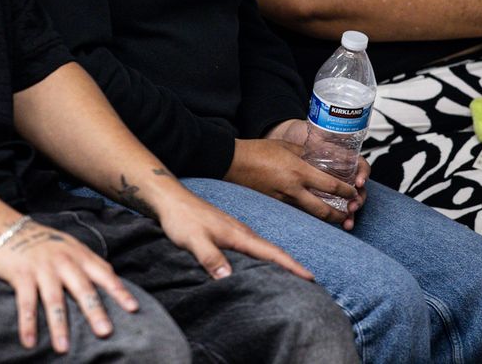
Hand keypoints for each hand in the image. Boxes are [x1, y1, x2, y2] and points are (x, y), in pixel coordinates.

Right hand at [0, 219, 140, 353]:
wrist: (7, 229)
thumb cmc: (45, 242)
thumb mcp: (71, 247)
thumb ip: (89, 263)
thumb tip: (114, 280)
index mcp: (80, 255)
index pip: (104, 274)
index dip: (119, 291)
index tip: (133, 309)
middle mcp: (64, 261)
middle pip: (82, 288)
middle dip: (94, 311)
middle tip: (105, 332)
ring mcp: (43, 268)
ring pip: (54, 300)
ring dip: (59, 326)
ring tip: (64, 349)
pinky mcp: (21, 275)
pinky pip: (26, 303)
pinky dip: (27, 324)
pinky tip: (29, 343)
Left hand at [154, 188, 314, 280]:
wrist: (170, 198)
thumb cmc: (182, 218)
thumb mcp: (193, 240)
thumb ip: (210, 257)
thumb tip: (228, 277)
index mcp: (238, 234)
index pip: (271, 252)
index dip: (291, 265)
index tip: (310, 277)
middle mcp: (241, 231)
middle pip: (273, 251)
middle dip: (291, 266)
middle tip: (309, 283)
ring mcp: (235, 230)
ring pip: (262, 249)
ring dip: (278, 262)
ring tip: (290, 277)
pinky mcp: (227, 232)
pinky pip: (252, 247)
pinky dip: (262, 257)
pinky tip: (260, 264)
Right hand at [226, 138, 359, 227]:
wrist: (233, 163)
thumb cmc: (258, 151)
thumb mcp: (287, 146)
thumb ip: (305, 153)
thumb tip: (318, 157)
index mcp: (299, 172)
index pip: (331, 186)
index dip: (347, 192)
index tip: (354, 193)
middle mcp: (294, 190)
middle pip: (324, 211)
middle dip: (340, 216)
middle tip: (349, 216)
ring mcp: (283, 201)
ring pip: (311, 216)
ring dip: (326, 219)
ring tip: (336, 220)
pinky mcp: (275, 206)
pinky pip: (296, 214)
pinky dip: (307, 216)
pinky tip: (312, 216)